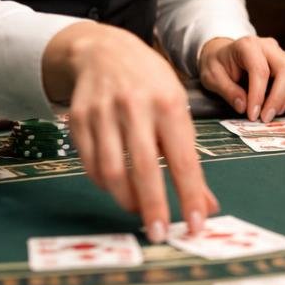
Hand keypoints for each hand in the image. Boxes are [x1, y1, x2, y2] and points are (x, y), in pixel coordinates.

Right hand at [43, 23, 217, 243]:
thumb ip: (189, 157)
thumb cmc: (151, 83)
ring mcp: (102, 114)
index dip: (189, 195)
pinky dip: (106, 184)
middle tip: (160, 233)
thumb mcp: (178, 109)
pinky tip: (119, 189)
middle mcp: (134, 107)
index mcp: (168, 103)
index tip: (195, 224)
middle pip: (143, 168)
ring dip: (127, 200)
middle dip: (153, 206)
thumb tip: (205, 204)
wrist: (104, 50)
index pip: (182, 159)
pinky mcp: (78, 121)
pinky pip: (90, 164)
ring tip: (140, 212)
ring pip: (112, 171)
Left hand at [199, 35, 284, 122]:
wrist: (223, 54)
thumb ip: (227, 90)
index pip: (260, 70)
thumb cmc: (217, 64)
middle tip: (266, 118)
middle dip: (278, 97)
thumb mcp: (212, 77)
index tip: (253, 115)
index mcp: (247, 46)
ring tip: (276, 113)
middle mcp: (268, 46)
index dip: (258, 95)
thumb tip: (243, 107)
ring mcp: (281, 53)